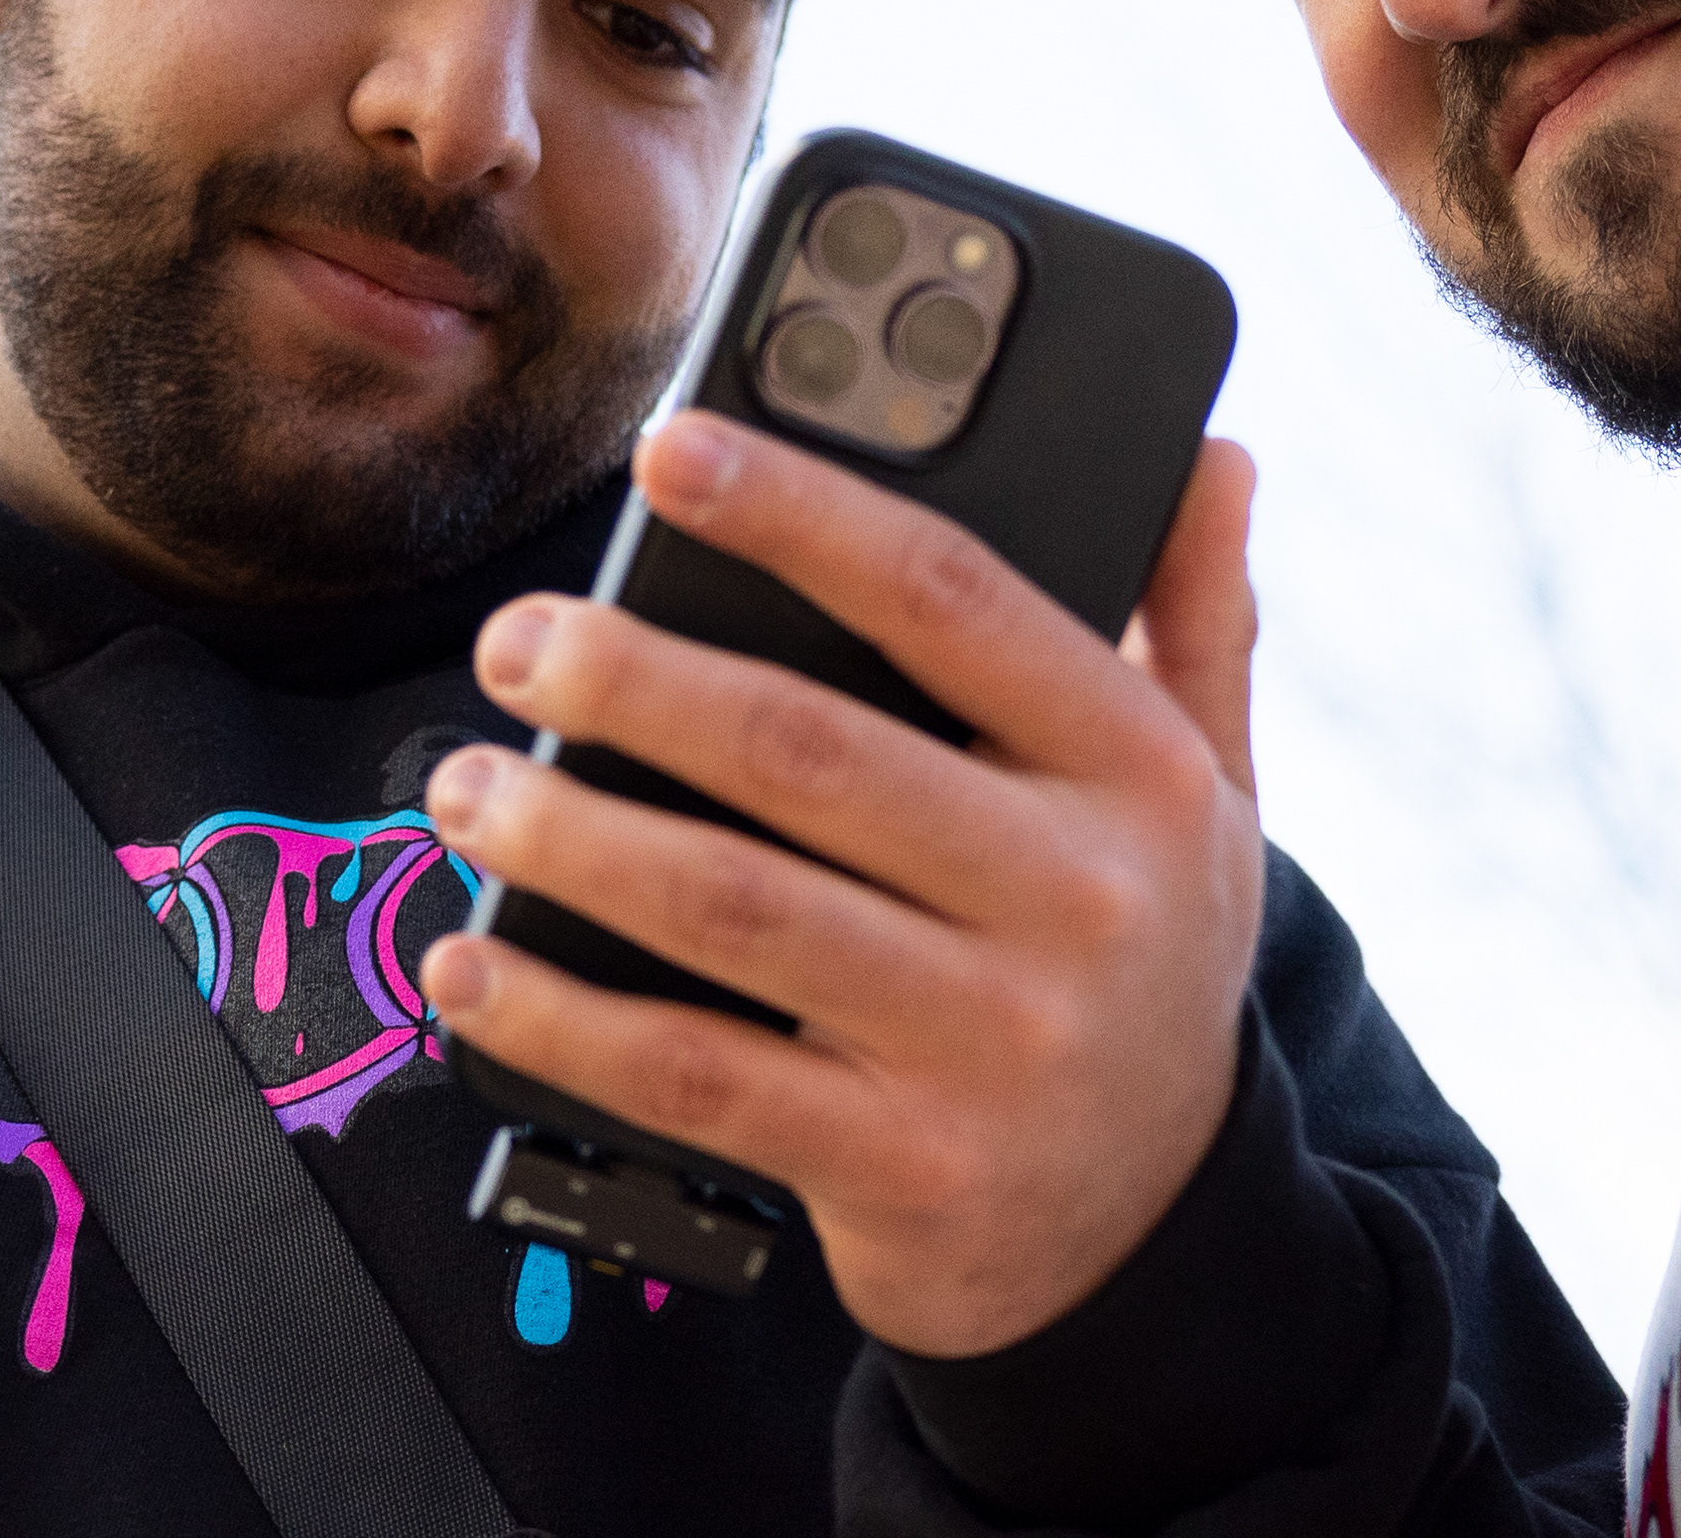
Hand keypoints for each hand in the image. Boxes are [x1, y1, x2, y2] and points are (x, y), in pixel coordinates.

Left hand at [416, 410, 1265, 1357]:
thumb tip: (1212, 456)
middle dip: (634, 681)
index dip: (801, 512)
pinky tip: (476, 965)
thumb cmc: (1142, 960)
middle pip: (810, 752)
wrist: (1152, 1234)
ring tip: (468, 785)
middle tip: (518, 639)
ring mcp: (985, 1043)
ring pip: (735, 909)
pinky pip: (699, 1079)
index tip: (671, 447)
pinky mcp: (899, 1165)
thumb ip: (1196, 618)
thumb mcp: (1210, 792)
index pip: (952, 601)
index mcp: (1136, 773)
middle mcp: (1073, 900)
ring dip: (572, 840)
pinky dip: (567, 1020)